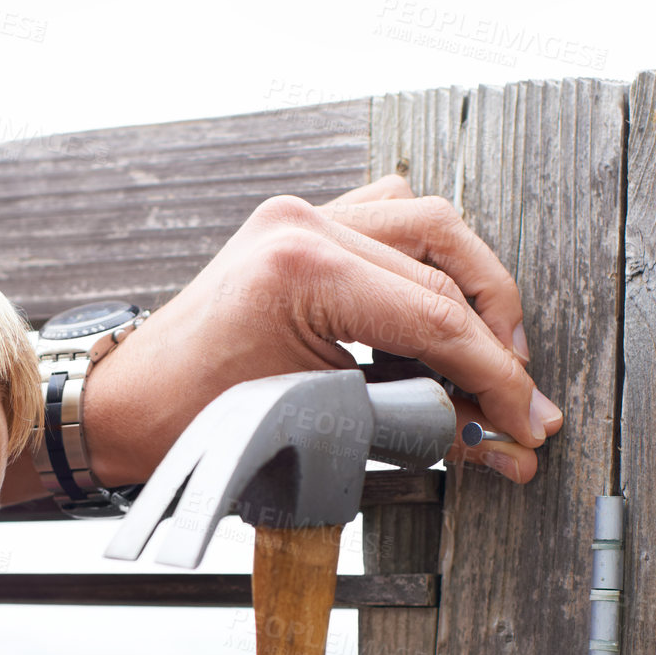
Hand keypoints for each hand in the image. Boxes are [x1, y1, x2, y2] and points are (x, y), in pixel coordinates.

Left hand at [84, 175, 561, 488]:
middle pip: (444, 260)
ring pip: (426, 226)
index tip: (527, 418)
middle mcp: (303, 224)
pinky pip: (388, 220)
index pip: (435, 317)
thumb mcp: (317, 428)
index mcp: (302, 266)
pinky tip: (436, 313)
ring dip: (468, 290)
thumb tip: (496, 438)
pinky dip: (425, 263)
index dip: (496, 375)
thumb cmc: (193, 427)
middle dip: (493, 334)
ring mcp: (299, 216)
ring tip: (482, 358)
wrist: (127, 410)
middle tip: (513, 395)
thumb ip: (415, 423)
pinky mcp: (296, 227)